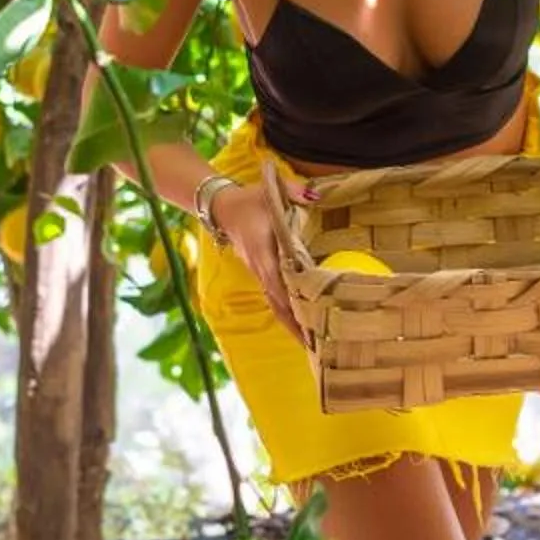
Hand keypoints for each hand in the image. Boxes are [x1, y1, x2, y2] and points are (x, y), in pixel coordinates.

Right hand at [216, 194, 311, 349]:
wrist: (224, 208)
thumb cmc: (250, 200)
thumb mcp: (269, 191)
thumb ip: (292, 192)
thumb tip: (315, 195)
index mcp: (262, 252)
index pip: (277, 282)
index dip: (291, 302)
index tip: (307, 319)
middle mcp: (260, 268)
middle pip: (278, 303)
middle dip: (295, 326)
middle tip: (315, 348)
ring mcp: (260, 274)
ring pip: (276, 305)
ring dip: (292, 325)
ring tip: (312, 347)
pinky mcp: (262, 275)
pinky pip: (276, 299)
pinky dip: (288, 314)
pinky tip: (302, 326)